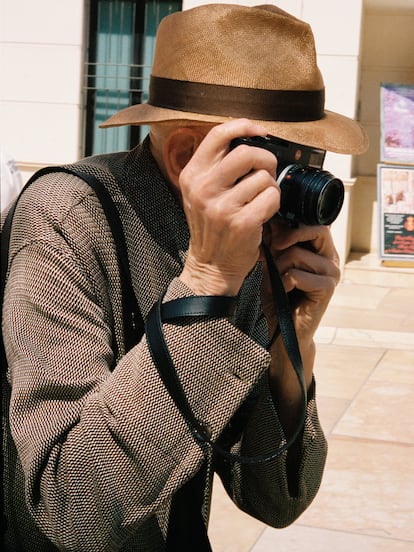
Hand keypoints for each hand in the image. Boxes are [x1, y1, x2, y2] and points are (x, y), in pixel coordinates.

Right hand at [178, 119, 279, 295]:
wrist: (210, 267)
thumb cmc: (212, 227)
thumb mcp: (200, 194)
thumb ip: (216, 167)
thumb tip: (249, 137)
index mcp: (191, 176)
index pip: (217, 135)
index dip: (244, 126)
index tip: (260, 131)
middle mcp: (203, 189)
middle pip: (246, 152)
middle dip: (265, 159)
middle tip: (267, 171)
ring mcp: (221, 207)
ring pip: (263, 177)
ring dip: (270, 187)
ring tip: (260, 200)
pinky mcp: (241, 223)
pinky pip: (271, 197)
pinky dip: (274, 203)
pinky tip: (263, 213)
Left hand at [261, 222, 339, 432]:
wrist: (280, 330)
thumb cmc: (276, 296)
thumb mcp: (272, 263)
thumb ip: (275, 242)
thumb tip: (270, 217)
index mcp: (320, 249)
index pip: (314, 221)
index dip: (291, 222)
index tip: (271, 229)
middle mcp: (330, 259)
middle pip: (316, 229)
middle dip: (289, 236)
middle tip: (273, 246)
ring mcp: (331, 274)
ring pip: (299, 254)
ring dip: (280, 267)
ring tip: (277, 281)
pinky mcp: (327, 289)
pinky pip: (298, 274)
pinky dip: (284, 283)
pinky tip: (283, 292)